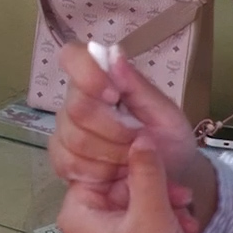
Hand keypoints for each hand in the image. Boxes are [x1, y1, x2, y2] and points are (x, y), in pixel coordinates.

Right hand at [48, 40, 214, 232]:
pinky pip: (65, 162)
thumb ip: (139, 86)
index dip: (86, 73)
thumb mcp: (166, 114)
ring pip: (72, 139)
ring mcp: (66, 129)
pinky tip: (113, 174)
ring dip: (108, 155)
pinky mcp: (62, 158)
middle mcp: (77, 100)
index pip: (72, 56)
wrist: (170, 179)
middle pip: (77, 108)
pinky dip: (95, 172)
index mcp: (101, 79)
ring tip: (130, 159)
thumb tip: (114, 53)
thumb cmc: (170, 140)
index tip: (113, 95)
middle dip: (114, 131)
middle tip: (138, 140)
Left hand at [58, 138, 200, 232]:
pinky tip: (187, 225)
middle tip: (181, 190)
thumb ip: (146, 170)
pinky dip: (166, 218)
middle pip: (119, 183)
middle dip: (154, 184)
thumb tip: (141, 136)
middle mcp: (86, 223)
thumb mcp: (152, 212)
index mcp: (77, 213)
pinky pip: (144, 218)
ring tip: (187, 209)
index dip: (126, 158)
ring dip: (165, 201)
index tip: (151, 149)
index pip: (96, 168)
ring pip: (136, 200)